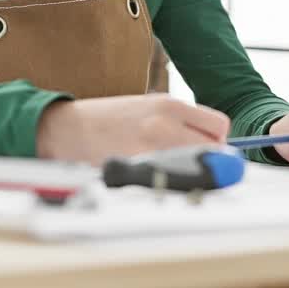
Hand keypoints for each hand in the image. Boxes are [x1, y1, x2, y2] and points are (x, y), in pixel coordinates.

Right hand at [35, 94, 229, 163]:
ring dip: (189, 173)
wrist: (69, 128)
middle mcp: (165, 123)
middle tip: (191, 164)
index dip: (217, 141)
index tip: (207, 148)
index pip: (219, 125)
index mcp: (170, 105)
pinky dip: (167, 182)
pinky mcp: (138, 168)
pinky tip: (151, 177)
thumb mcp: (149, 107)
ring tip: (169, 170)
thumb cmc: (110, 119)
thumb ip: (179, 121)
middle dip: (208, 159)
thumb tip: (213, 143)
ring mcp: (152, 147)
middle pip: (213, 149)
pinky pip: (169, 180)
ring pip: (195, 168)